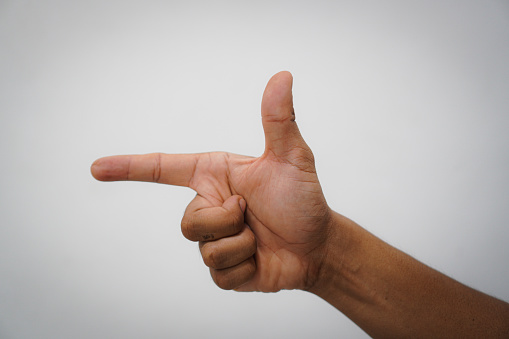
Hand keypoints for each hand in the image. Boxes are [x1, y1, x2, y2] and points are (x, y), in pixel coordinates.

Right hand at [91, 71, 332, 291]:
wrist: (317, 247)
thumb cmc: (303, 199)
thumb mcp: (292, 158)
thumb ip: (279, 122)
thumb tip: (282, 76)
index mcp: (215, 176)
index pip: (164, 169)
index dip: (129, 168)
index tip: (97, 168)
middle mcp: (209, 205)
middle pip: (188, 221)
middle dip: (225, 219)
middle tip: (252, 213)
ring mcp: (214, 239)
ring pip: (203, 247)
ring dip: (239, 243)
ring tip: (259, 236)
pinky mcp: (223, 269)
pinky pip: (218, 272)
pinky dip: (244, 265)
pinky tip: (259, 257)